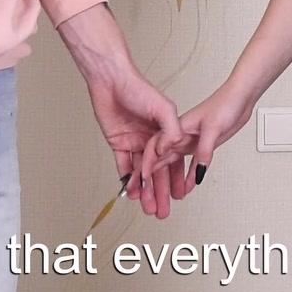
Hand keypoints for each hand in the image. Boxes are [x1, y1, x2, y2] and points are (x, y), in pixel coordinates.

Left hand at [86, 70, 186, 217]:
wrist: (110, 81)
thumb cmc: (138, 89)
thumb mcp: (163, 108)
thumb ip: (173, 130)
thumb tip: (175, 149)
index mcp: (166, 132)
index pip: (174, 161)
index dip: (177, 179)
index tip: (181, 195)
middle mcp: (151, 139)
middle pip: (158, 172)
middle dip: (161, 193)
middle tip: (163, 211)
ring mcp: (135, 143)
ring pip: (141, 173)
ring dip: (145, 191)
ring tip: (148, 207)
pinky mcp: (118, 144)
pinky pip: (124, 167)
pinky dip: (127, 181)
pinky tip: (132, 193)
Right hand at [152, 83, 253, 202]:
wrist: (240, 98)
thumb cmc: (225, 103)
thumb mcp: (213, 128)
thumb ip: (204, 151)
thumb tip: (199, 174)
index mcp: (178, 128)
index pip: (156, 149)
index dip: (146, 166)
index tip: (141, 181)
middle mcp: (180, 136)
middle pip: (161, 161)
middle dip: (153, 180)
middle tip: (149, 198)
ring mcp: (190, 141)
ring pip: (174, 165)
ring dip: (169, 181)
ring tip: (166, 198)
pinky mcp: (201, 145)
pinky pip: (192, 164)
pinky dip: (189, 176)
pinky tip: (188, 186)